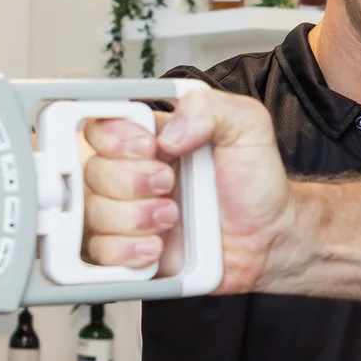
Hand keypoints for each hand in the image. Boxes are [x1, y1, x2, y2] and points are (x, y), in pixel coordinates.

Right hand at [80, 87, 289, 290]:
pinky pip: (98, 253)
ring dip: (135, 218)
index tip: (150, 148)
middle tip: (169, 186)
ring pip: (93, 214)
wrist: (268, 238)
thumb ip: (209, 108)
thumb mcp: (247, 126)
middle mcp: (130, 174)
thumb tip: (168, 132)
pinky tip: (157, 246)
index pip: (99, 127)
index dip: (115, 139)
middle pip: (92, 172)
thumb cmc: (255, 183)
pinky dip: (126, 251)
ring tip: (171, 218)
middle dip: (133, 182)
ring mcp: (126, 214)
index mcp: (149, 138)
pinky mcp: (128, 252)